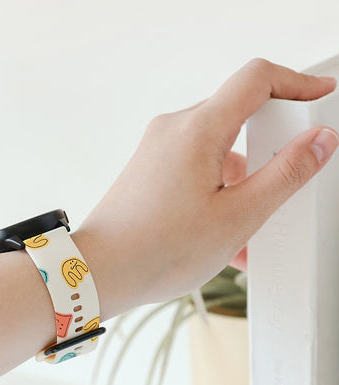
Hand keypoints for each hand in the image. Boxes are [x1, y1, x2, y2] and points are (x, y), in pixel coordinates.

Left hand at [72, 58, 338, 319]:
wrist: (101, 272)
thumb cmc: (158, 250)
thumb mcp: (237, 216)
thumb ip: (285, 175)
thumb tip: (318, 142)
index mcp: (197, 130)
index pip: (257, 79)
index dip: (296, 83)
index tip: (319, 96)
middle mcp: (173, 130)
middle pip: (237, 115)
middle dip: (267, 148)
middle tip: (282, 181)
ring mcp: (158, 149)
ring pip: (216, 149)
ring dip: (240, 181)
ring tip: (244, 229)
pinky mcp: (150, 169)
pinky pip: (194, 166)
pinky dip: (216, 189)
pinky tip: (221, 231)